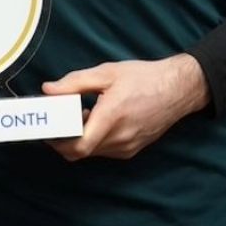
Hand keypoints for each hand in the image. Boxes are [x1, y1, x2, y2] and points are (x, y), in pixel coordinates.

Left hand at [42, 54, 208, 161]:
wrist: (177, 89)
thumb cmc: (143, 78)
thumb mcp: (107, 72)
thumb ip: (74, 83)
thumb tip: (48, 90)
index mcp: (111, 116)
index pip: (78, 146)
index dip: (58, 143)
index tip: (48, 130)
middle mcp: (120, 138)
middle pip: (81, 152)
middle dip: (65, 140)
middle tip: (58, 121)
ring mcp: (127, 147)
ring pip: (93, 152)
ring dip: (80, 139)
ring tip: (80, 115)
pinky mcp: (132, 150)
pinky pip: (105, 150)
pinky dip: (95, 140)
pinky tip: (97, 120)